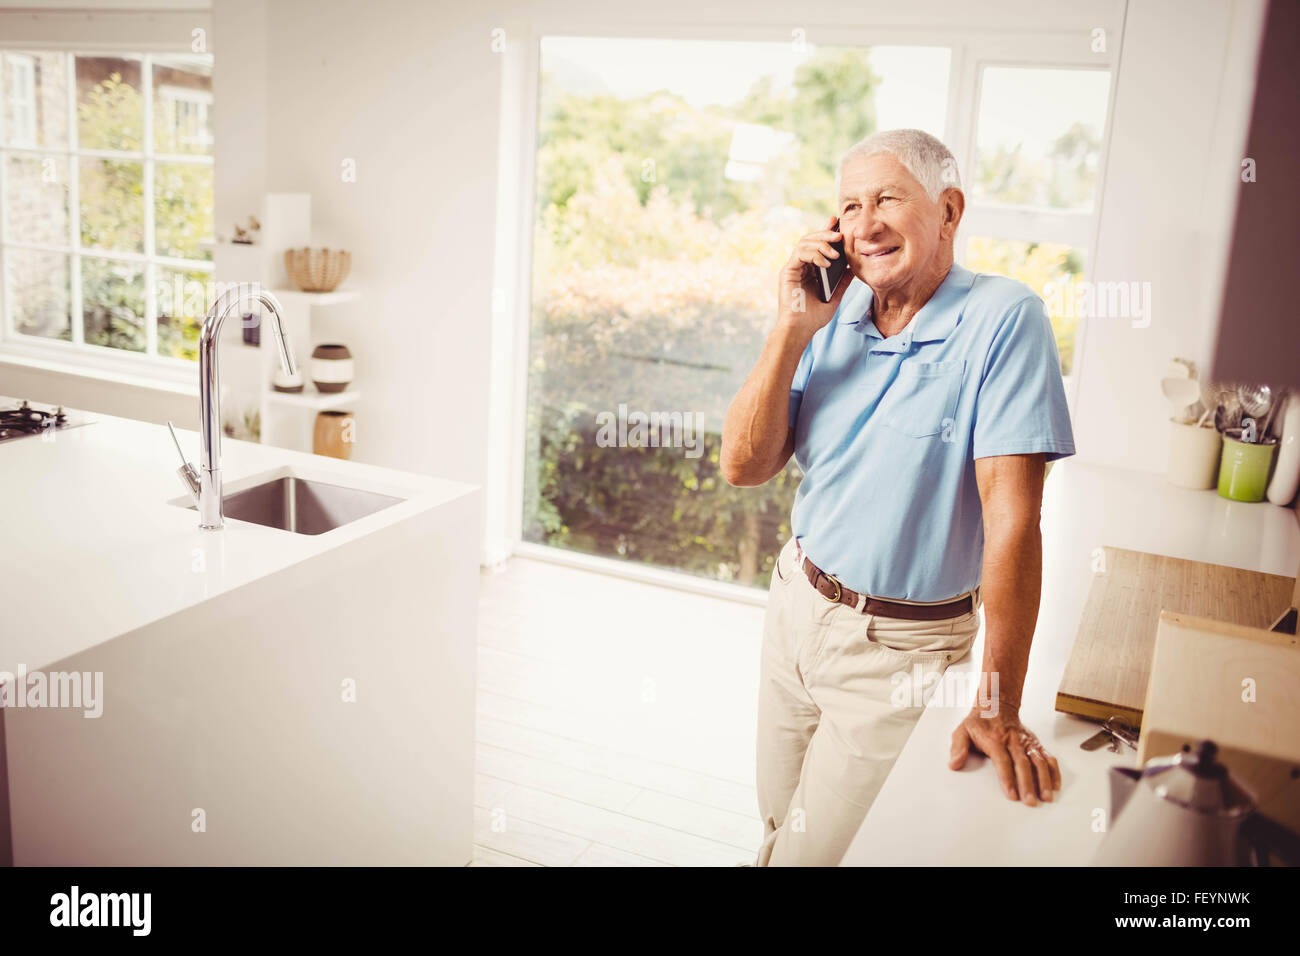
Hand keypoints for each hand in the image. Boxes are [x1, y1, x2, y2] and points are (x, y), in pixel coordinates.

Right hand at [778, 216, 851, 335]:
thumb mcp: (835, 295)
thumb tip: (854, 266)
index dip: (826, 231)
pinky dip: (814, 254)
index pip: (817, 244)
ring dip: (821, 244)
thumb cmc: (814, 316)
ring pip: (804, 243)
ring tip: (835, 253)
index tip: (837, 222)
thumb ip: (843, 280)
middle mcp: (800, 265)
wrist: (801, 329)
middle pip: (810, 239)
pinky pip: (800, 254)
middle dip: (825, 233)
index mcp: (810, 268)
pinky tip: (826, 263)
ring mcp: (793, 267)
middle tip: (840, 235)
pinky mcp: (787, 272)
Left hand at [948, 704, 1060, 805]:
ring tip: (1046, 797)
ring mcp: (1026, 742)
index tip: (1011, 795)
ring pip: (1038, 761)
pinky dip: (1053, 771)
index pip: (1003, 761)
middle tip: (1030, 801)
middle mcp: (1013, 741)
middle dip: (1028, 784)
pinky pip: (1047, 757)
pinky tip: (1055, 785)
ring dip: (1044, 780)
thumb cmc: (979, 722)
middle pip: (1023, 764)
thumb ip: (958, 748)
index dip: (1008, 779)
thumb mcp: (962, 731)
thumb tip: (954, 764)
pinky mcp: (1035, 743)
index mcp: (995, 740)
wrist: (996, 704)